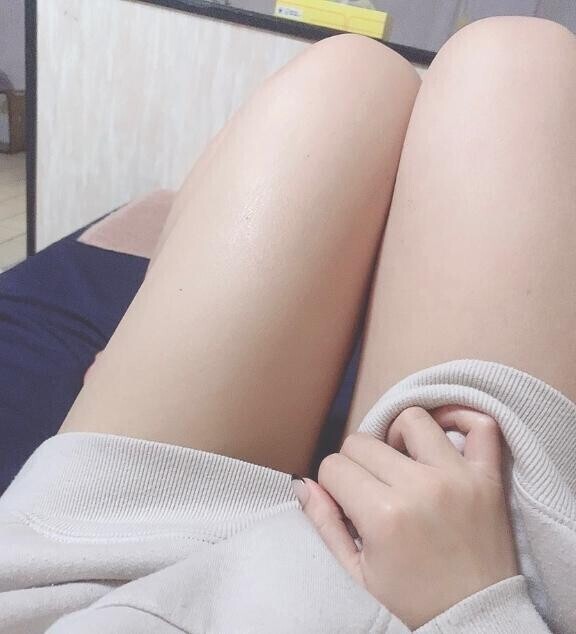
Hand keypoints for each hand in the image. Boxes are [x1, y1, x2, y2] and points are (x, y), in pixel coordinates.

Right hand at [294, 405, 517, 629]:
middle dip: (356, 464)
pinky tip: (444, 436)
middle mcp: (420, 488)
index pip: (334, 466)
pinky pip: (481, 426)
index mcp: (383, 516)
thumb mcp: (357, 576)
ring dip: (398, 437)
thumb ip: (325, 526)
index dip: (332, 485)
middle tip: (371, 490)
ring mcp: (458, 478)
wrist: (478, 624)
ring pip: (412, 419)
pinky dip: (462, 419)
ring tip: (403, 463)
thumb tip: (302, 484)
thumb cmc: (413, 605)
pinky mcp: (489, 478)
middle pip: (364, 442)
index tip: (347, 506)